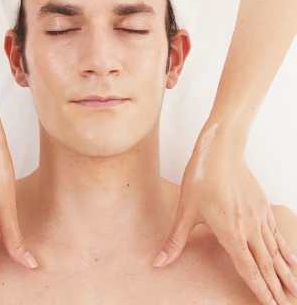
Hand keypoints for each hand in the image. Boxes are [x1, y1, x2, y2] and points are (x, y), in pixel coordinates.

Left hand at [153, 122, 296, 304]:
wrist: (220, 151)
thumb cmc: (201, 179)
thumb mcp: (185, 211)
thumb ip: (175, 240)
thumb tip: (158, 262)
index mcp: (230, 233)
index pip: (248, 269)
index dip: (259, 290)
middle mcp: (248, 229)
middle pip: (265, 265)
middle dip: (277, 288)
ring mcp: (258, 217)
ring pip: (275, 252)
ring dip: (285, 273)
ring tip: (294, 291)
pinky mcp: (262, 206)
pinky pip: (276, 234)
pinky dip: (285, 250)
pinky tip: (291, 260)